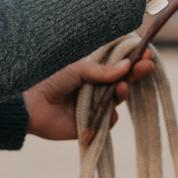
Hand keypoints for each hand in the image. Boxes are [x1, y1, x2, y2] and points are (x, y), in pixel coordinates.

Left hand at [23, 51, 154, 140]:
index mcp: (91, 71)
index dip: (132, 60)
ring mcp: (94, 105)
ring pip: (119, 99)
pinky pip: (110, 119)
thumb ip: (103, 70)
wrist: (31, 104)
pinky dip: (111, 113)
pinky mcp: (92, 123)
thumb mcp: (78, 68)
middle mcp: (95, 87)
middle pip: (123, 80)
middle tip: (147, 65)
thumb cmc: (50, 79)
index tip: (146, 54)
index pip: (118, 64)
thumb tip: (127, 66)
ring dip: (123, 91)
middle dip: (136, 73)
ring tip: (122, 87)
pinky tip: (108, 106)